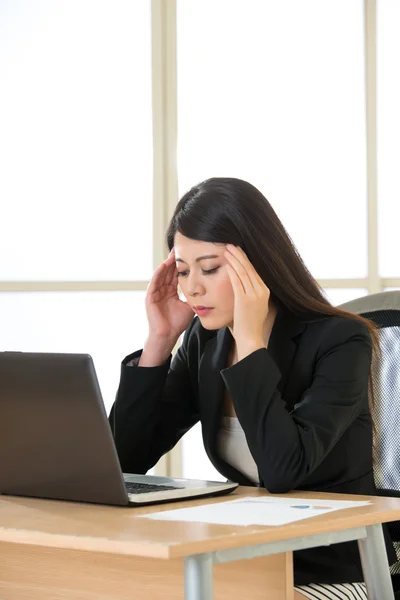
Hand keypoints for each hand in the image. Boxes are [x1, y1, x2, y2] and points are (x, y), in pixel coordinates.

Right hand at [144, 248, 193, 348]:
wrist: (168, 336)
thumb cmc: (178, 323)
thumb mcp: (190, 306)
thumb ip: (195, 297)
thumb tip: (208, 289)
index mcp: (171, 292)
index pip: (176, 275)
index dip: (182, 265)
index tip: (188, 255)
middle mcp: (162, 290)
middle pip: (168, 272)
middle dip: (174, 260)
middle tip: (180, 248)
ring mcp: (155, 293)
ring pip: (161, 274)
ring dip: (167, 264)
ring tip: (173, 254)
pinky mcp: (150, 297)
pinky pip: (154, 282)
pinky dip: (159, 273)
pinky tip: (164, 265)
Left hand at [225, 245, 269, 360]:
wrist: (250, 338)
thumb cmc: (249, 324)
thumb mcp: (254, 305)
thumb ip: (251, 293)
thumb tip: (243, 282)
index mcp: (265, 291)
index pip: (254, 271)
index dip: (245, 259)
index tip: (238, 250)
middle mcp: (261, 291)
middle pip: (249, 268)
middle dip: (240, 255)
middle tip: (231, 245)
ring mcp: (254, 295)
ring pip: (243, 273)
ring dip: (235, 259)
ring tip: (227, 250)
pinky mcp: (244, 300)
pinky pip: (238, 282)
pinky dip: (232, 272)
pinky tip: (227, 264)